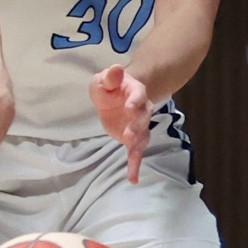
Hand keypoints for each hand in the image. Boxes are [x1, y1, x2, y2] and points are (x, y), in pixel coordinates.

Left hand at [91, 65, 154, 184]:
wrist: (117, 96)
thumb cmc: (110, 86)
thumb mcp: (104, 79)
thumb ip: (110, 77)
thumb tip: (115, 69)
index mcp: (136, 92)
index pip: (138, 95)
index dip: (135, 101)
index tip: (130, 107)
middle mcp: (142, 109)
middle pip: (143, 118)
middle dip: (137, 127)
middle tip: (129, 135)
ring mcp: (139, 125)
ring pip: (143, 137)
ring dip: (137, 147)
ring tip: (133, 160)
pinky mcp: (133, 138)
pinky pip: (136, 152)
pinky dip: (135, 165)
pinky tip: (133, 178)